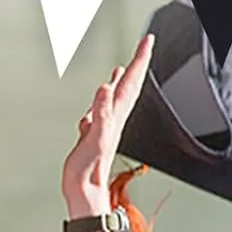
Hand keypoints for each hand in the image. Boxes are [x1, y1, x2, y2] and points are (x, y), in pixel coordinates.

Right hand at [62, 34, 153, 217]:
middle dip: (136, 63)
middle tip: (143, 45)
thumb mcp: (94, 139)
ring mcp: (105, 125)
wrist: (84, 190)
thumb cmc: (88, 170)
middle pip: (128, 85)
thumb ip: (100, 114)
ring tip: (125, 66)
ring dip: (122, 79)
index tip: (146, 41)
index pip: (131, 82)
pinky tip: (100, 96)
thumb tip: (104, 89)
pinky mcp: (94, 132)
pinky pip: (102, 109)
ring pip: (116, 96)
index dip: (139, 60)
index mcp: (116, 116)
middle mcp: (114, 118)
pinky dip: (103, 98)